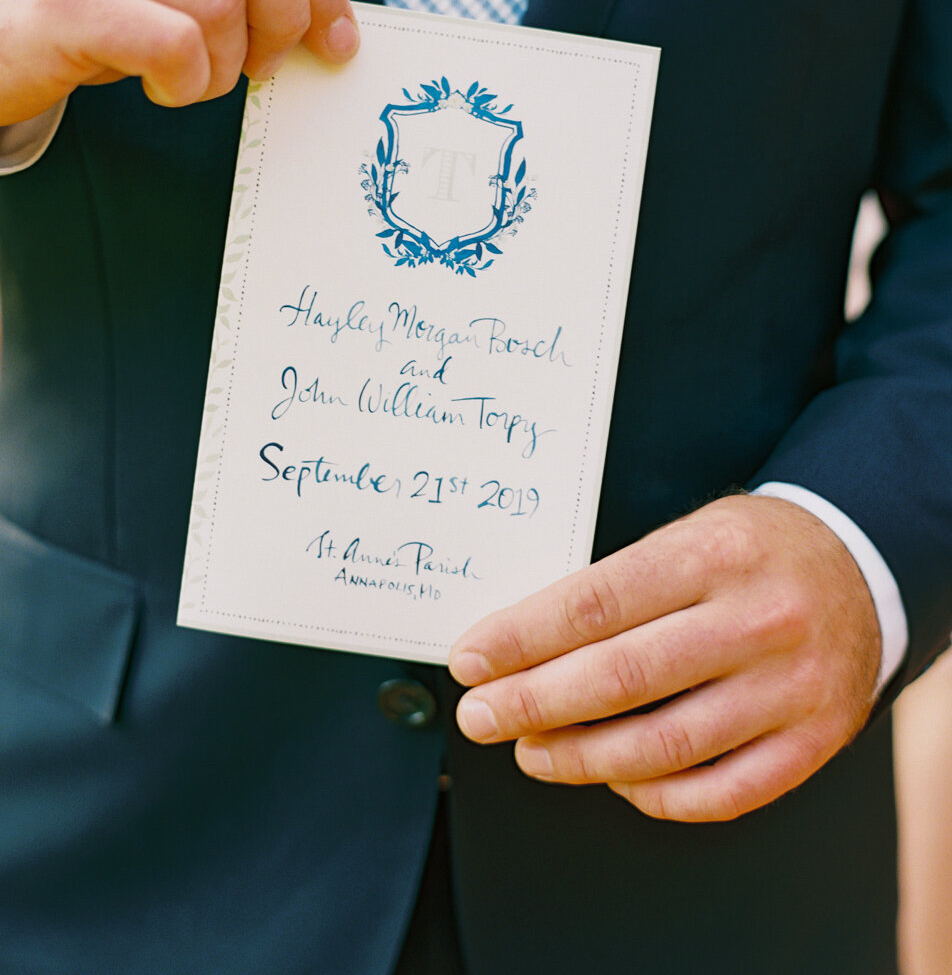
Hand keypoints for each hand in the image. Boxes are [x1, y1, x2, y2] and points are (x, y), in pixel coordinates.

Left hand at [449, 494, 880, 820]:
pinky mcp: (813, 740)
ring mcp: (791, 687)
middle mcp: (757, 621)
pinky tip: (614, 778)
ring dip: (580, 758)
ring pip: (664, 746)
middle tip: (481, 716)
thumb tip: (521, 646)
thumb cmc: (748, 551)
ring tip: (532, 752)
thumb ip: (618, 586)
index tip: (471, 660)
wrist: (860, 567)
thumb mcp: (687, 535)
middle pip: (620, 678)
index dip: (520, 638)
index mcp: (713, 555)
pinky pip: (720, 793)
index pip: (594, 604)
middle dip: (532, 703)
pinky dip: (654, 795)